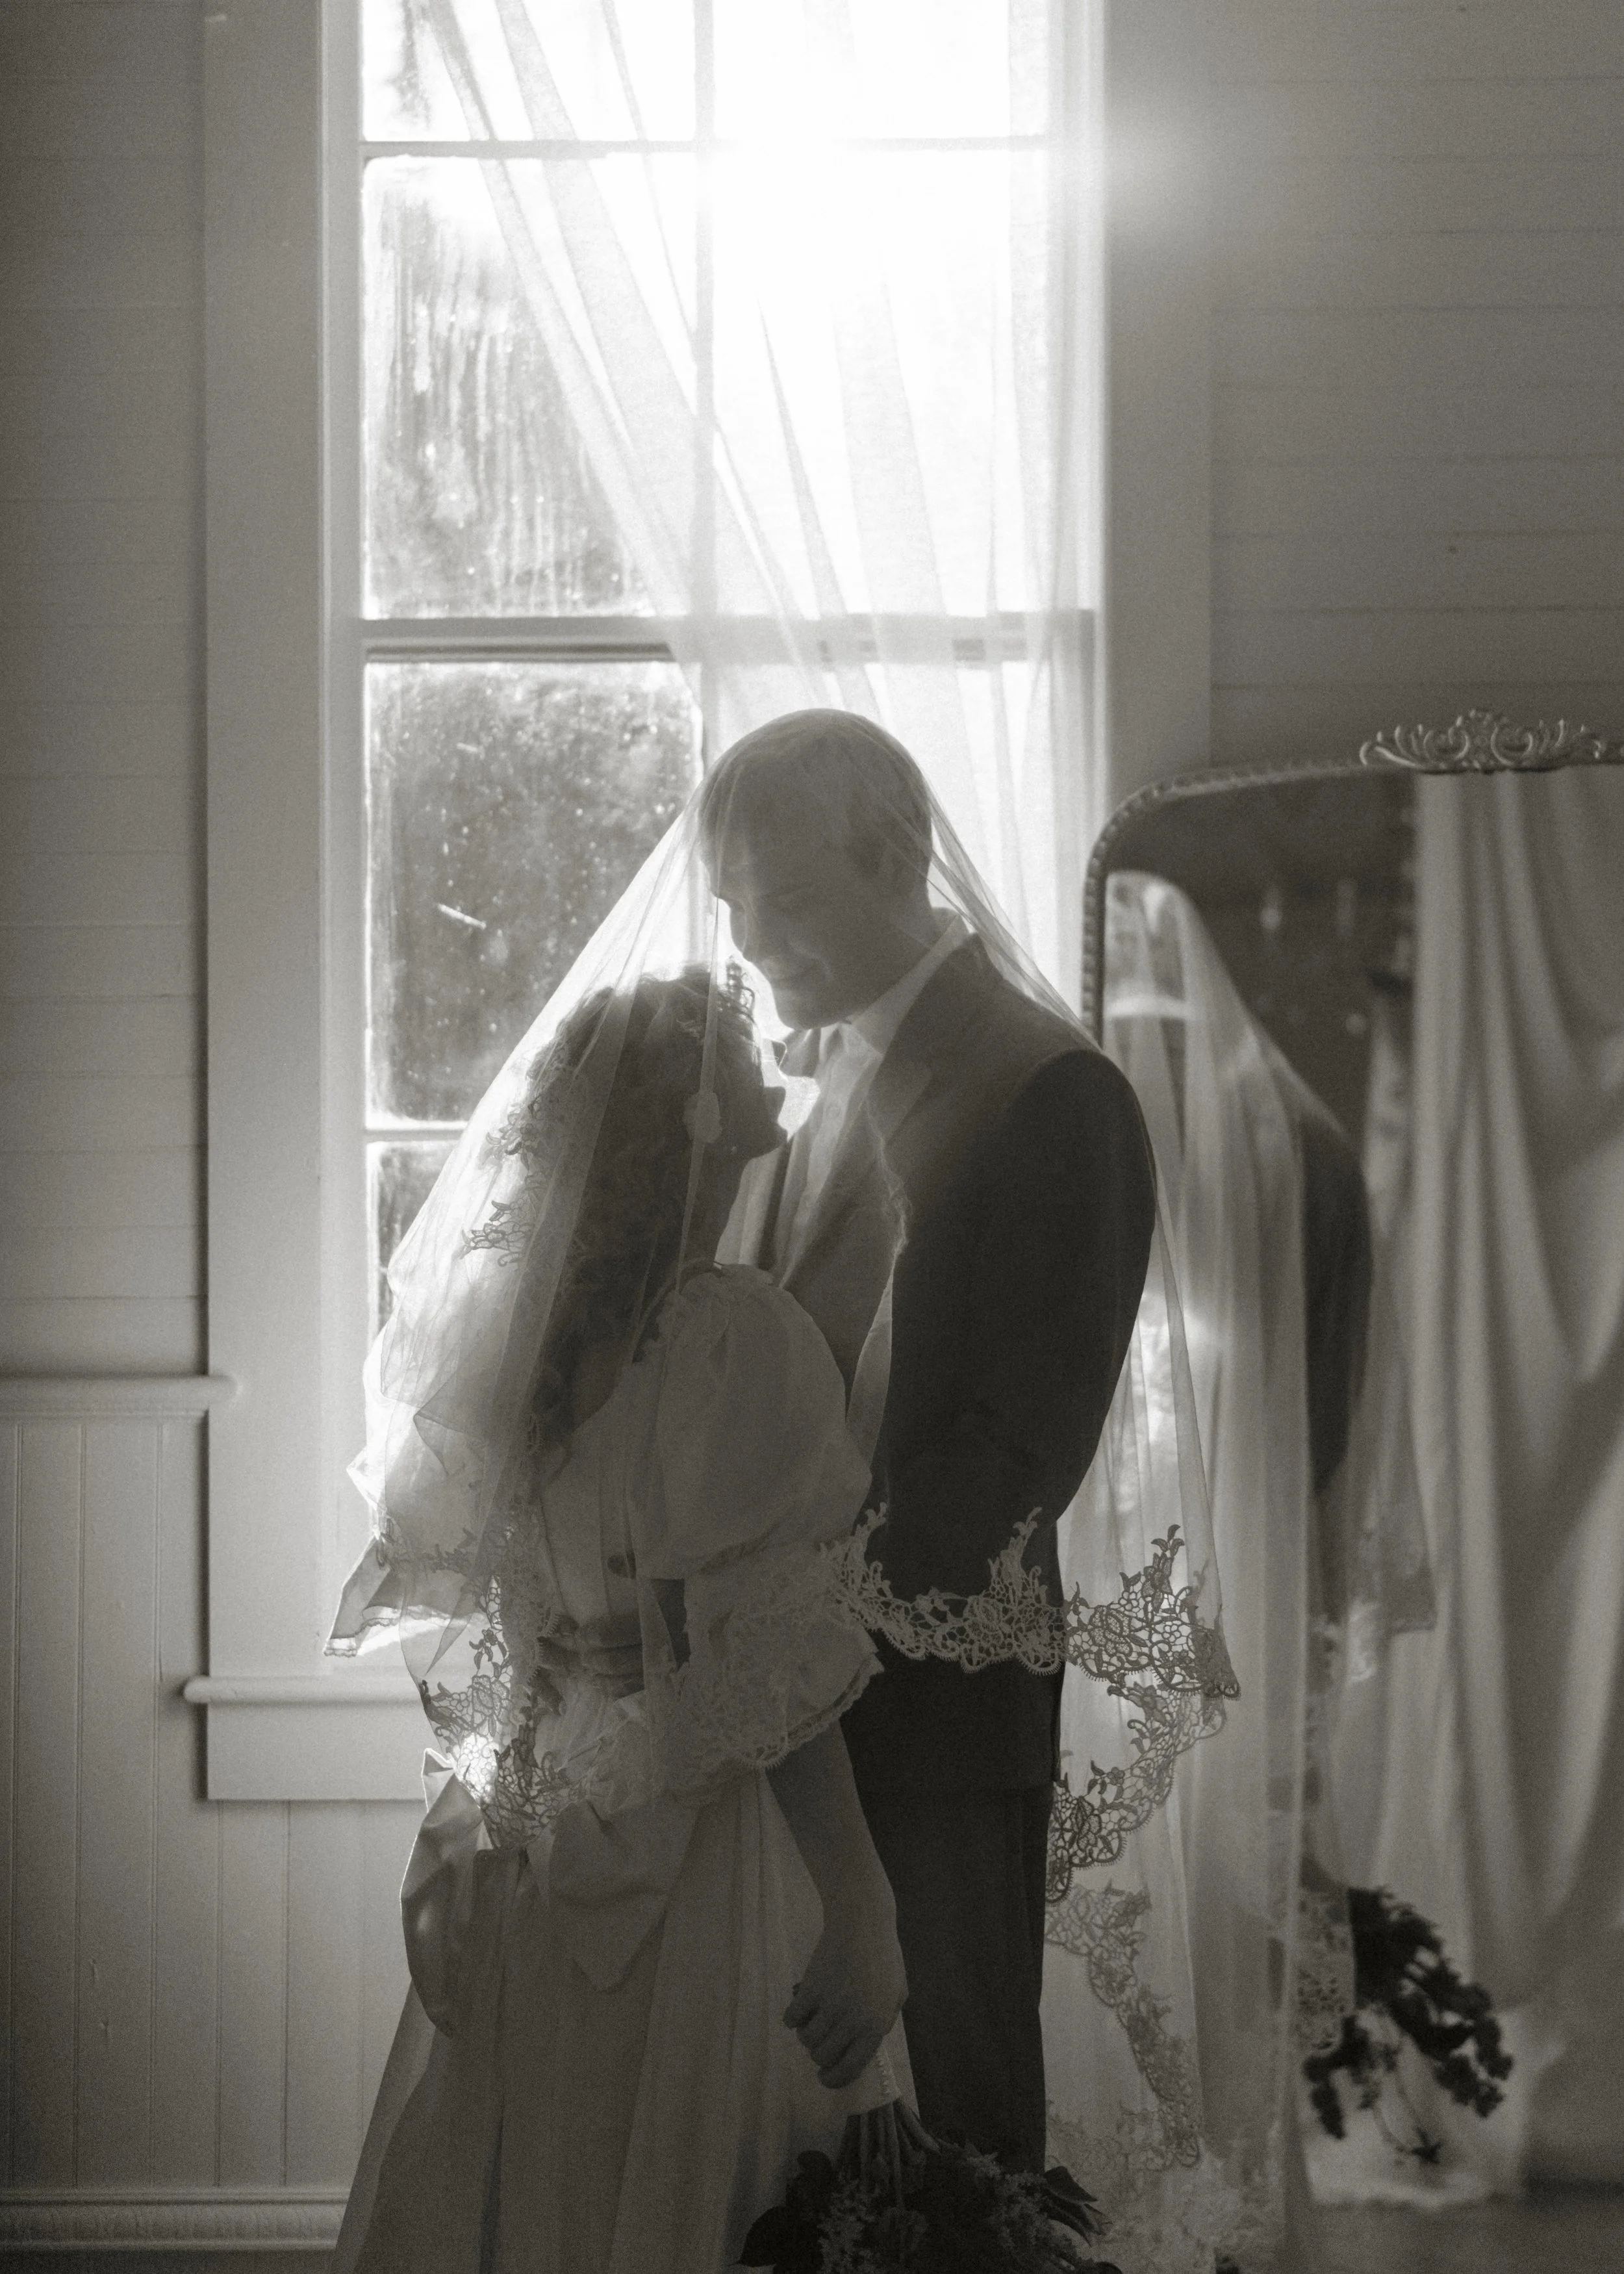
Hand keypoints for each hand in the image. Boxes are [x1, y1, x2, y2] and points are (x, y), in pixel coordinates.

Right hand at [784, 1890, 906, 2090]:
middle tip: (820, 2044)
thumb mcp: (897, 1993)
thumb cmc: (883, 1956)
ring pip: (807, 2039)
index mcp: (876, 2026)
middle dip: (819, 2056)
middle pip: (824, 2056)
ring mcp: (830, 2004)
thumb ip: (885, 2021)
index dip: (834, 2079)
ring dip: (806, 2035)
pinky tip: (798, 2009)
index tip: (825, 2078)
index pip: (851, 2068)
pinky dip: (792, 2018)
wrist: (862, 1923)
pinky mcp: (810, 1988)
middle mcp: (852, 2021)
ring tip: (811, 2022)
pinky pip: (792, 2017)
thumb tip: (868, 2043)